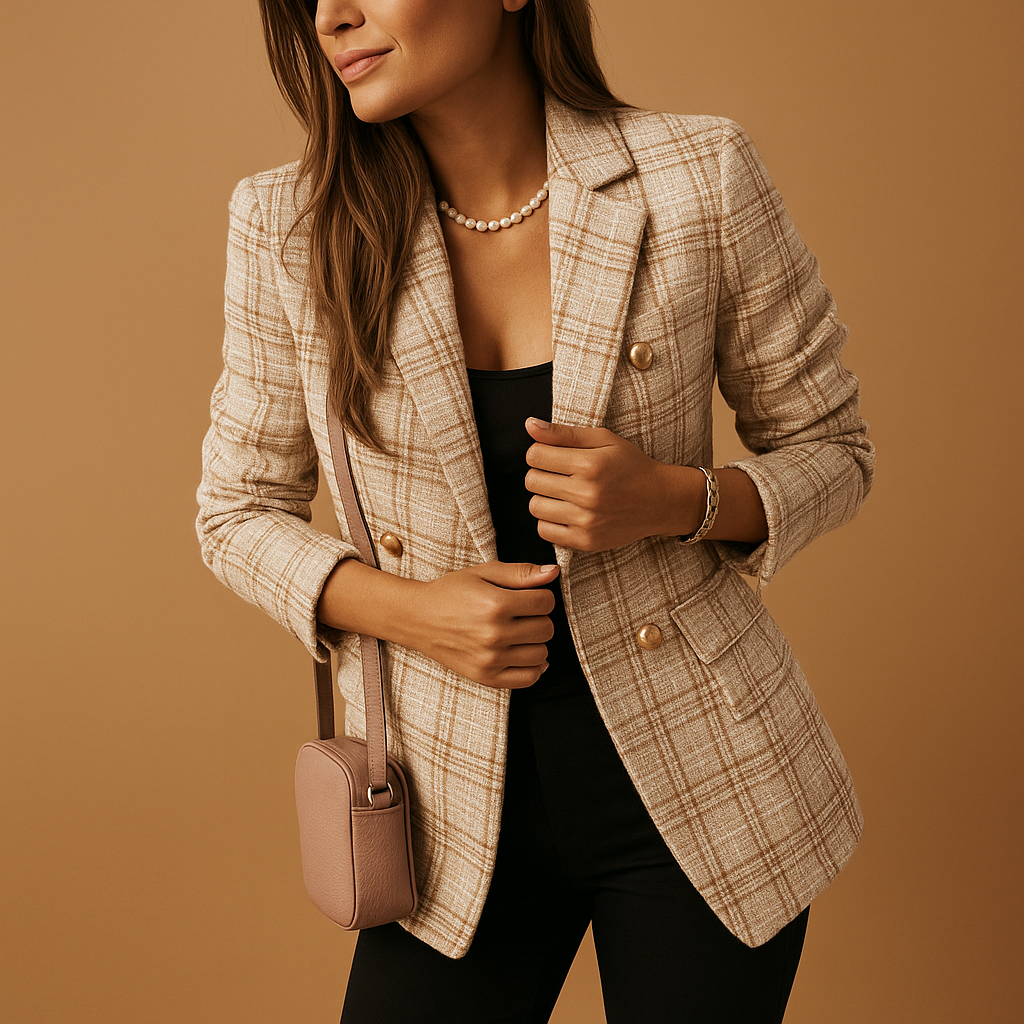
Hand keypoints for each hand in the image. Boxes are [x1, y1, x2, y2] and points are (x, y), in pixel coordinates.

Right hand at [415, 561, 559, 688]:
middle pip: (546, 628)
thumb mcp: (483, 572)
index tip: (527, 596)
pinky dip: (534, 667)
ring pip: (541, 653)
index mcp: (496, 604)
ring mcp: (490, 659)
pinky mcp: (486, 676)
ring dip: (535, 641)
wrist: (418, 618)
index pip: (546, 602)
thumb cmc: (451, 592)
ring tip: (518, 632)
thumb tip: (553, 573)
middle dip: (538, 618)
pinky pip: (529, 678)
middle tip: (520, 614)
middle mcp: (495, 634)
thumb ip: (521, 572)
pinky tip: (523, 652)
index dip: (541, 596)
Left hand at [524, 418, 680, 551]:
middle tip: (559, 474)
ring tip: (562, 493)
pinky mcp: (586, 541)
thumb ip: (564, 433)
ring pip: (535, 507)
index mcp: (590, 465)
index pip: (535, 455)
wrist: (660, 501)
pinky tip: (565, 512)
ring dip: (543, 498)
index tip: (552, 456)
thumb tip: (529, 425)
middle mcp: (587, 494)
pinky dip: (549, 521)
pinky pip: (545, 531)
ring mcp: (586, 521)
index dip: (539, 452)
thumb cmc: (631, 466)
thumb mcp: (604, 440)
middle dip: (540, 473)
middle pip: (532, 481)